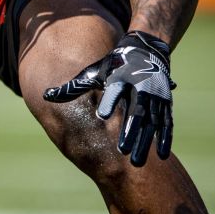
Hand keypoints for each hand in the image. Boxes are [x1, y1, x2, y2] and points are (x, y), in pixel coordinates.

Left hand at [43, 31, 175, 166]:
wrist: (145, 52)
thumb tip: (47, 96)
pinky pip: (166, 122)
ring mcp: (155, 96)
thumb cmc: (112, 66)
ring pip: (152, 122)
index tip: (102, 116)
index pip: (114, 91)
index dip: (109, 102)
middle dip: (130, 131)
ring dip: (146, 141)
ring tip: (137, 161)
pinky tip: (162, 156)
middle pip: (136, 112)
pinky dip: (166, 138)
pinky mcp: (166, 103)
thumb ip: (73, 87)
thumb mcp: (93, 73)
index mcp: (120, 78)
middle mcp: (140, 86)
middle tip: (122, 152)